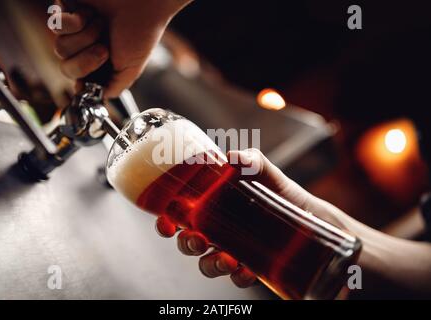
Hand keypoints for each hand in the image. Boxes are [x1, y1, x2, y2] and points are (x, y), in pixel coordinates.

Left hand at [51, 0, 191, 96]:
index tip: (91, 81)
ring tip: (102, 26)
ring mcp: (74, 28)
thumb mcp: (132, 69)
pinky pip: (56, 25)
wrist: (144, 3)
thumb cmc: (142, 30)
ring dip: (86, 38)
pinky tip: (91, 14)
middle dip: (86, 61)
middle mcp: (85, 46)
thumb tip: (100, 99)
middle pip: (66, 69)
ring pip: (61, 48)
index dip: (83, 81)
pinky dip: (75, 22)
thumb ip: (114, 87)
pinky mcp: (66, 8)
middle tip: (104, 49)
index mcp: (100, 61)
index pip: (78, 80)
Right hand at [155, 148, 346, 287]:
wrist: (320, 225)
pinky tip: (245, 270)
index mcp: (219, 207)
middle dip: (185, 243)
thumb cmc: (291, 199)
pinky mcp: (251, 269)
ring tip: (226, 259)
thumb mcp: (274, 179)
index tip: (164, 221)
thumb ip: (254, 164)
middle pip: (190, 241)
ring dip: (209, 264)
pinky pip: (235, 277)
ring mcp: (235, 251)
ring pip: (208, 263)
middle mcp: (223, 231)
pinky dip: (236, 276)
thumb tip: (234, 157)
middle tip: (195, 239)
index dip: (168, 220)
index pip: (184, 214)